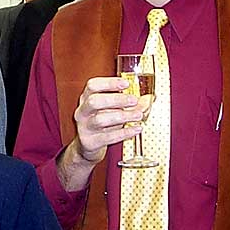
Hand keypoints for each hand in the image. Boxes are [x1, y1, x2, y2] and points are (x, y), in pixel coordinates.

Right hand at [57, 77, 141, 191]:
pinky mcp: (90, 141)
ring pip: (100, 119)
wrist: (89, 146)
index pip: (93, 85)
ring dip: (122, 116)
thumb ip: (130, 104)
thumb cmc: (102, 124)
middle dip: (116, 99)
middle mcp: (82, 111)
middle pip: (94, 101)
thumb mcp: (113, 110)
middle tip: (134, 101)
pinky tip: (136, 129)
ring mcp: (84, 127)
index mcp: (86, 98)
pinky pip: (107, 137)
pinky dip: (124, 133)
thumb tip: (147, 99)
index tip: (126, 84)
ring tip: (138, 115)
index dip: (109, 83)